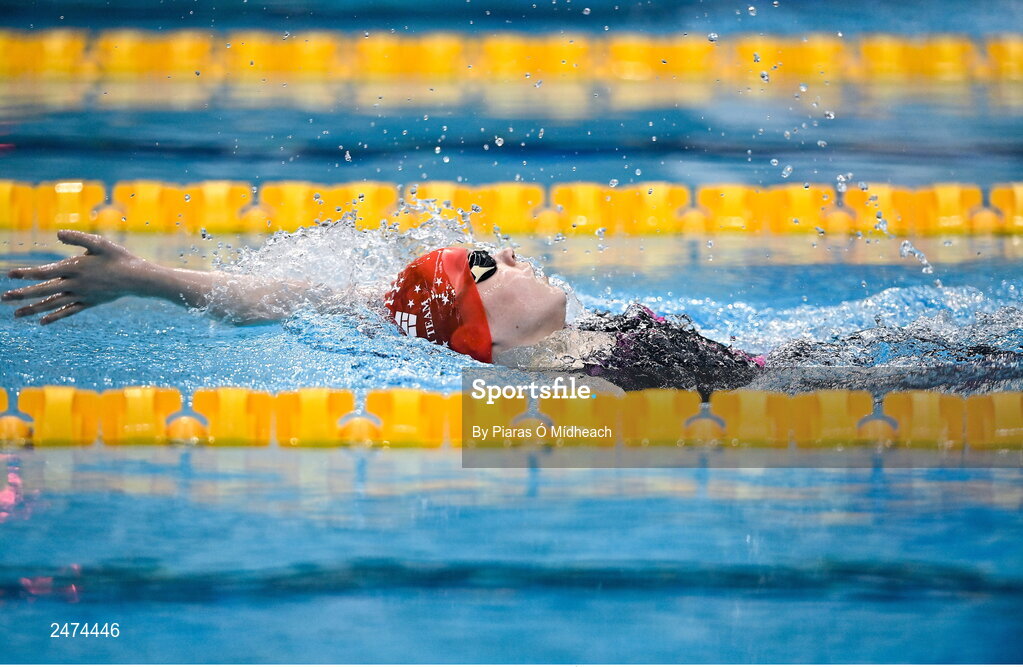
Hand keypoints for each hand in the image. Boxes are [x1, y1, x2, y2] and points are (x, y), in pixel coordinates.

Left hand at [2, 229, 149, 323]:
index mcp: (75, 268)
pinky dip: (55, 317)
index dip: (26, 274)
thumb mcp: (99, 243)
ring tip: (17, 315)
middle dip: (23, 294)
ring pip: (53, 304)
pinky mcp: (89, 302)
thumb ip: (78, 238)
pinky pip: (68, 311)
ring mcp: (82, 295)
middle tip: (5, 297)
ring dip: (34, 309)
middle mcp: (75, 284)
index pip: (45, 272)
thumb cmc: (119, 257)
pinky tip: (42, 322)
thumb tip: (57, 234)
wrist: (138, 279)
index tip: (10, 275)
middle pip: (44, 290)